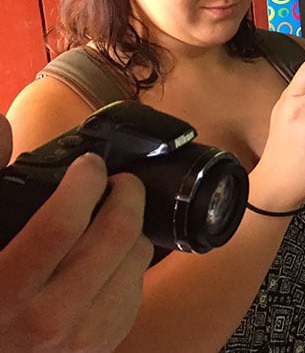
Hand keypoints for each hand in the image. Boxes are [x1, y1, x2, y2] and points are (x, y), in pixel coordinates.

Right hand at [0, 154, 152, 351]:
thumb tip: (2, 127)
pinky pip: (137, 289)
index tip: (89, 165)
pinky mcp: (104, 344)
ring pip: (136, 259)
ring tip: (113, 215)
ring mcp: (83, 337)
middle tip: (117, 180)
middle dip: (125, 195)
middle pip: (114, 237)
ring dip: (131, 228)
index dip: (84, 183)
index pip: (61, 225)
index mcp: (8, 291)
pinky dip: (130, 263)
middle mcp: (50, 318)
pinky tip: (109, 255)